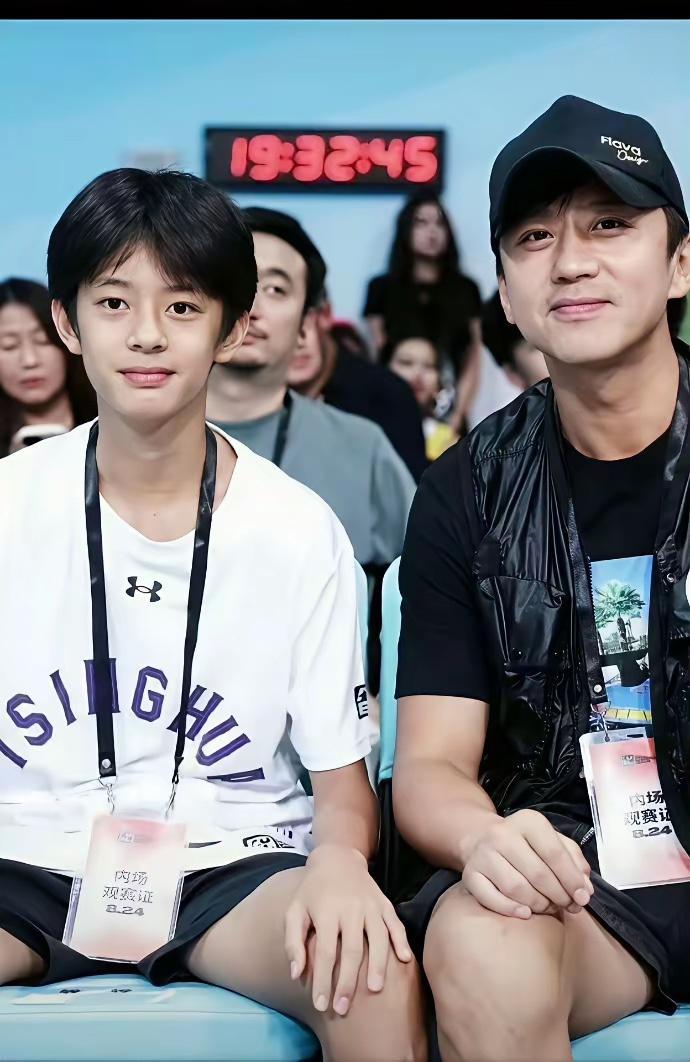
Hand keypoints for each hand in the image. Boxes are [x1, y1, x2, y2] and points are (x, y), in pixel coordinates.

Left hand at [284, 844, 411, 1015]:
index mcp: (326, 911)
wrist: (337, 859)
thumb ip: (293, 942)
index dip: (323, 980)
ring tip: (374, 990)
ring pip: (378, 938)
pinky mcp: (384, 903)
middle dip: (348, 982)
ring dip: (378, 965)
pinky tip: (404, 960)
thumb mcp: (294, 910)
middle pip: (352, 950)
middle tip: (343, 1008)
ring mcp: (370, 905)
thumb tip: (296, 974)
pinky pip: (395, 923)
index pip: (326, 952)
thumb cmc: (312, 892)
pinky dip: (401, 941)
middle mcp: (350, 908)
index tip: (321, 1005)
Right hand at [462, 809, 593, 918]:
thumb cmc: (525, 843)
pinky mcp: (470, 874)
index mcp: (528, 821)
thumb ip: (573, 859)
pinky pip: (491, 898)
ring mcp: (483, 854)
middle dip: (558, 895)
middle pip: (538, 874)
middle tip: (567, 906)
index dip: (571, 879)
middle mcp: (502, 834)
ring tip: (548, 907)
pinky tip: (525, 913)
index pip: (554, 852)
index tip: (583, 898)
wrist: (481, 837)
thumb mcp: (552, 839)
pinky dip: (510, 910)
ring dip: (538, 905)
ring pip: (516, 888)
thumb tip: (585, 889)